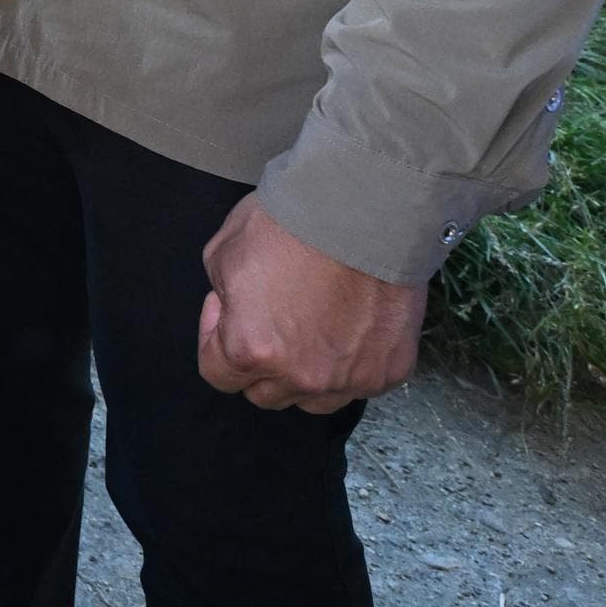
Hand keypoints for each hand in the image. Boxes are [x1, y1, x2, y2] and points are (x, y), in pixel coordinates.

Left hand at [194, 195, 425, 412]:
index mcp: (252, 350)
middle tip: (270, 317)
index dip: (215, 339)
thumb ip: (223, 300)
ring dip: (305, 372)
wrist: (365, 207)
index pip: (218, 376)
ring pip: (314, 399)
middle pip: (266, 393)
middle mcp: (302, 376)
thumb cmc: (290, 224)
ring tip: (312, 327)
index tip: (228, 311)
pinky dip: (351, 363)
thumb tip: (234, 316)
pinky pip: (359, 382)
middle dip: (259, 361)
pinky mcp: (390, 370)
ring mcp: (351, 378)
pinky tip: (349, 325)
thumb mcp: (223, 253)